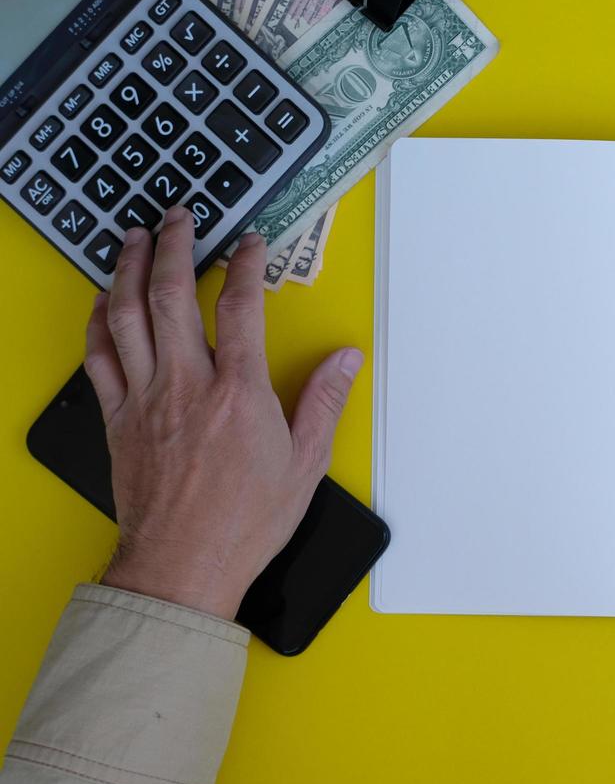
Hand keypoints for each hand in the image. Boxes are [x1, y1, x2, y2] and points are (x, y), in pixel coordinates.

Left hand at [83, 207, 364, 619]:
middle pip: (171, 294)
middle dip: (175, 246)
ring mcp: (145, 399)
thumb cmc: (245, 522)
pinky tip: (105, 300)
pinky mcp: (117, 419)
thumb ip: (324, 402)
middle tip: (181, 217)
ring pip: (126, 315)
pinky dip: (99, 320)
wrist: (183, 566)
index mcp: (239, 392)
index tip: (249, 243)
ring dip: (129, 268)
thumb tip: (346, 360)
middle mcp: (187, 385)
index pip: (241, 307)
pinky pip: (98, 356)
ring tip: (135, 238)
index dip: (246, 265)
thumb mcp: (306, 463)